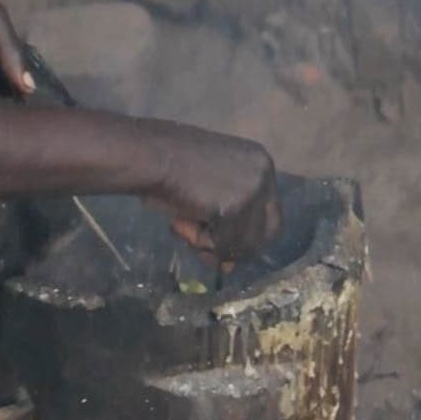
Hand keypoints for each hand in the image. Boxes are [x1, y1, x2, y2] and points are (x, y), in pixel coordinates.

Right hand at [145, 125, 280, 262]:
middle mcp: (264, 174)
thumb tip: (231, 264)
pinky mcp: (236, 206)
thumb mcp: (208, 190)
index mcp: (260, 162)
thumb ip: (226, 219)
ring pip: (243, 243)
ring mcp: (252, 190)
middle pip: (267, 232)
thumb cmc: (170, 167)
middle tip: (207, 256)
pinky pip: (225, 245)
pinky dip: (200, 242)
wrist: (150, 156)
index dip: (247, 237)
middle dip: (236, 248)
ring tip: (182, 225)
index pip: (270, 213)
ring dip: (209, 244)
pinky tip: (180, 220)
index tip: (225, 251)